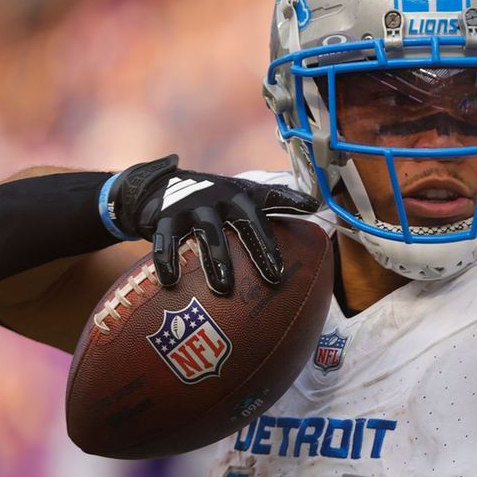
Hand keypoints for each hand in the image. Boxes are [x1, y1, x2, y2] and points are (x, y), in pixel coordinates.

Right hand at [105, 155, 318, 293]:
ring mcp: (190, 206)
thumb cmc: (213, 197)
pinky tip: (171, 282)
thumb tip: (315, 205)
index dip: (286, 210)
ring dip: (216, 260)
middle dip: (258, 250)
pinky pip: (165, 241)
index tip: (305, 222)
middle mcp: (217, 198)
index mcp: (239, 195)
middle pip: (242, 223)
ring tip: (223, 289)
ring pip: (207, 234)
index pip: (266, 206)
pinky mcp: (164, 217)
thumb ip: (276, 199)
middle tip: (274, 277)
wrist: (161, 187)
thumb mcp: (242, 193)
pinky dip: (167, 261)